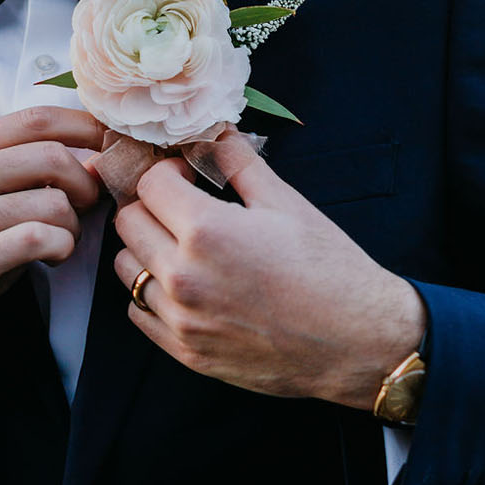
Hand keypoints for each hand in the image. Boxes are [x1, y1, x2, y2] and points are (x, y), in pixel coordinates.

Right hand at [0, 106, 103, 439]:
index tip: (112, 144)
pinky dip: (61, 248)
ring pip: (51, 203)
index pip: (33, 119)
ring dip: (73, 226)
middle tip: (86, 207)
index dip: (85, 126)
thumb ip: (29, 172)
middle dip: (85, 183)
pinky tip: (52, 258)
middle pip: (49, 156)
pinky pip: (37, 240)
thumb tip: (98, 154)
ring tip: (60, 242)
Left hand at [113, 131, 425, 409]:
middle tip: (183, 207)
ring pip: (126, 268)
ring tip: (182, 246)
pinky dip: (152, 293)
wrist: (357, 341)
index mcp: (205, 231)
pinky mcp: (185, 352)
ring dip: (146, 249)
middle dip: (152, 206)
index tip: (188, 177)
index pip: (150, 184)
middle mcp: (182, 276)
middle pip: (129, 222)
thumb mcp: (286, 203)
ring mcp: (181, 319)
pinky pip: (138, 312)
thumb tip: (215, 131)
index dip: (168, 172)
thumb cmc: (329, 269)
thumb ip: (239, 163)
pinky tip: (185, 284)